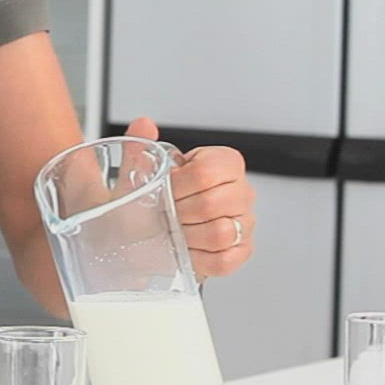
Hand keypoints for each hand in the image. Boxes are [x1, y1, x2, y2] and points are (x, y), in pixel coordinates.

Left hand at [125, 117, 255, 277]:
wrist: (149, 238)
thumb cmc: (152, 204)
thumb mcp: (141, 176)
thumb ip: (140, 149)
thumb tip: (143, 125)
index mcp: (224, 163)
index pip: (207, 172)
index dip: (178, 186)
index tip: (164, 191)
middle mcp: (240, 191)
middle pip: (210, 204)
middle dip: (177, 213)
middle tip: (164, 215)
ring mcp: (245, 223)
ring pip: (219, 234)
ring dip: (187, 236)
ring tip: (173, 232)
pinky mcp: (241, 251)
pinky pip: (223, 259)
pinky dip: (198, 257)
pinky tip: (185, 249)